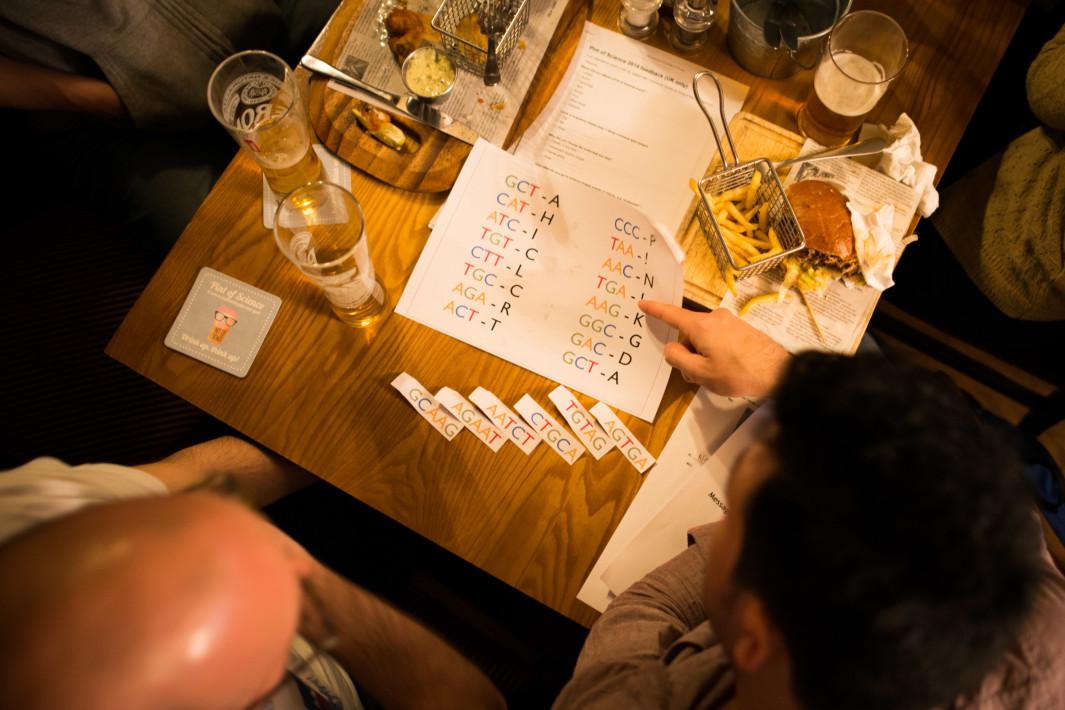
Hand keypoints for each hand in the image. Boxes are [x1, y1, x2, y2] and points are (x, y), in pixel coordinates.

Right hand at [639, 300, 789, 397]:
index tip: (643, 304)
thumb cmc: (738, 373)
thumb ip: (678, 358)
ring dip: (704, 355)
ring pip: (705, 338)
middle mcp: (715, 318)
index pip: (672, 315)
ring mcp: (730, 321)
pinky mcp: (741, 328)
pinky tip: (730, 368)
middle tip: (698, 375)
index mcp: (701, 326)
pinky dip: (717, 352)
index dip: (655, 310)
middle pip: (690, 332)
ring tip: (719, 375)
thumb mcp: (700, 373)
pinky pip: (719, 338)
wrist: (778, 371)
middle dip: (689, 352)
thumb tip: (672, 348)